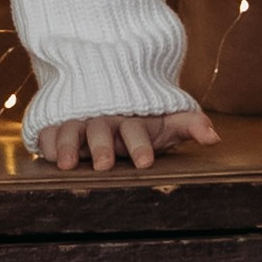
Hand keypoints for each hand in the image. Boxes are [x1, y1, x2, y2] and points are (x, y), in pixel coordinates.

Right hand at [32, 108, 219, 173]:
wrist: (108, 96)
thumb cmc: (143, 121)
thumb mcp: (168, 122)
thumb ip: (192, 125)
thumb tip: (216, 138)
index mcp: (132, 121)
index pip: (137, 130)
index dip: (141, 146)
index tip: (146, 163)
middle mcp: (104, 120)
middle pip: (102, 131)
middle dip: (103, 147)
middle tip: (106, 165)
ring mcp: (78, 123)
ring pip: (71, 130)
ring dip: (68, 145)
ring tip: (68, 165)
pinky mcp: (56, 128)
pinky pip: (47, 133)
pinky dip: (46, 142)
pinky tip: (45, 156)